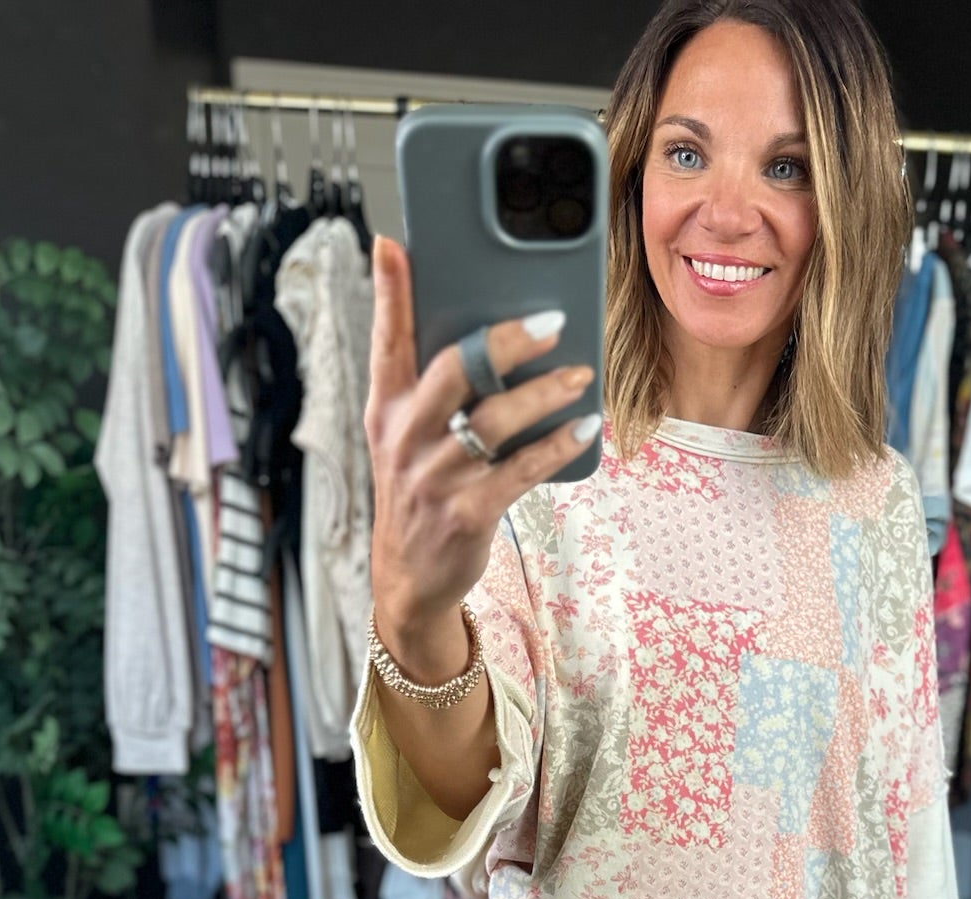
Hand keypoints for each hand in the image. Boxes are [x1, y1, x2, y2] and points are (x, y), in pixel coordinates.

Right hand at [365, 235, 597, 654]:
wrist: (410, 580)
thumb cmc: (419, 491)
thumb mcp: (403, 437)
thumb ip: (426, 386)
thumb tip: (470, 331)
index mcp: (387, 410)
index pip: (386, 342)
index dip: (388, 292)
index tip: (393, 245)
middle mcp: (405, 439)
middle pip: (453, 370)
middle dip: (504, 340)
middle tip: (551, 320)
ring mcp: (435, 479)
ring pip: (494, 420)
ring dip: (544, 393)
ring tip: (579, 374)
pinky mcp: (466, 515)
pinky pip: (520, 471)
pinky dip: (556, 446)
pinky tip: (584, 428)